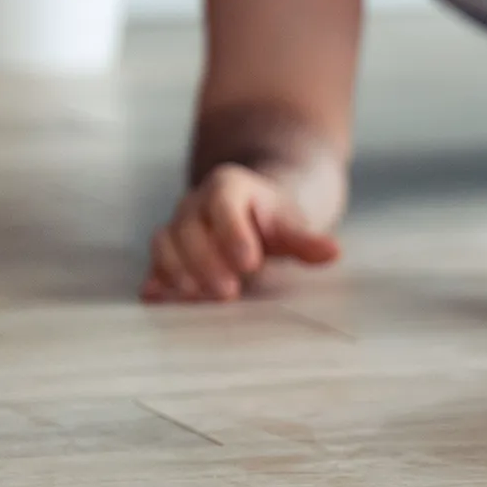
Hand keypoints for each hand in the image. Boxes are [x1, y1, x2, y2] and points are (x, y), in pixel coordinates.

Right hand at [141, 164, 340, 302]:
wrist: (250, 214)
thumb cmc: (272, 221)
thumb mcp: (291, 226)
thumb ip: (306, 240)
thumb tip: (332, 253)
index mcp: (229, 187)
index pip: (225, 205)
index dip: (233, 233)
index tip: (250, 264)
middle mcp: (195, 202)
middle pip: (190, 227)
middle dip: (206, 261)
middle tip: (227, 292)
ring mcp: (175, 224)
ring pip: (165, 242)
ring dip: (177, 271)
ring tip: (197, 297)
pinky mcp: (165, 250)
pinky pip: (154, 261)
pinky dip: (157, 279)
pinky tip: (160, 299)